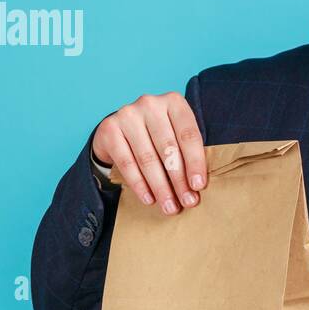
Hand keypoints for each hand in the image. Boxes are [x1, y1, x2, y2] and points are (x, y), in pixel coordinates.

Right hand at [92, 91, 206, 215]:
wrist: (119, 128)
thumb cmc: (157, 135)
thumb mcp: (175, 134)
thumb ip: (187, 152)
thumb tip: (198, 187)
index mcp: (173, 102)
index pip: (188, 135)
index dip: (195, 162)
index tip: (199, 186)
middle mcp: (150, 104)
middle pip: (168, 149)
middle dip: (179, 180)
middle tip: (187, 202)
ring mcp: (127, 115)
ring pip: (148, 158)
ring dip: (161, 187)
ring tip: (170, 206)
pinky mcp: (109, 129)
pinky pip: (127, 163)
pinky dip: (139, 184)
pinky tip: (149, 199)